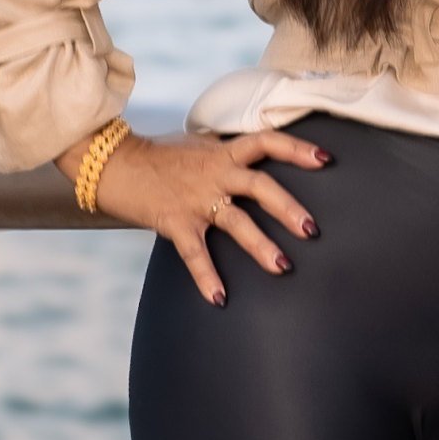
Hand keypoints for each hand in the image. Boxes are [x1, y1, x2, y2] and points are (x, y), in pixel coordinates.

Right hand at [59, 124, 328, 304]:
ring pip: (235, 221)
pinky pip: (195, 253)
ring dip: (261, 245)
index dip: (297, 149)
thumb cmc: (161, 156)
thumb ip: (229, 154)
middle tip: (312, 230)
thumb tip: (258, 159)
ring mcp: (196, 199)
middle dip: (288, 208)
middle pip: (260, 185)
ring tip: (283, 267)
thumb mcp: (200, 146)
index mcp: (223, 152)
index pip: (266, 141)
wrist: (113, 163)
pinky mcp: (175, 222)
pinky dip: (207, 276)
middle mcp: (215, 173)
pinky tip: (220, 298)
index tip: (325, 159)